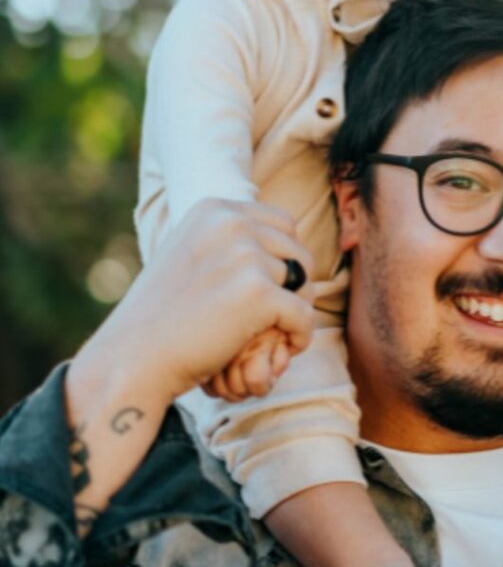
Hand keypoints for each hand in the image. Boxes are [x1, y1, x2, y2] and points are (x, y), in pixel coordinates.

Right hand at [78, 199, 315, 408]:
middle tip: (277, 315)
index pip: (282, 223)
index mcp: (215, 209)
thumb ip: (229, 241)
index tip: (272, 286)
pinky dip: (299, 336)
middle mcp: (232, 224)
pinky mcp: (259, 293)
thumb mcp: (191, 254)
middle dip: (296, 285)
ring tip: (272, 332)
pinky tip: (285, 348)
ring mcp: (246, 256)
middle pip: (298, 251)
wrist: (133, 356)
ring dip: (295, 311)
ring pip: (304, 284)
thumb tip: (283, 237)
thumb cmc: (162, 315)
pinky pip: (305, 315)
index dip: (285, 257)